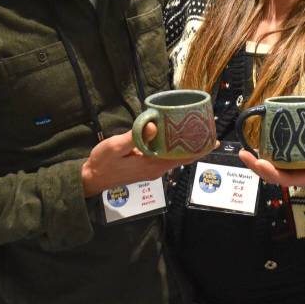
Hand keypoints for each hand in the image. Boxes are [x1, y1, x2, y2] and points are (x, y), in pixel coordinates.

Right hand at [80, 122, 212, 196]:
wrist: (91, 178)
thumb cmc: (102, 163)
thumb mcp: (115, 147)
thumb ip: (135, 137)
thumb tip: (154, 125)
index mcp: (152, 164)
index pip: (181, 157)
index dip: (198, 149)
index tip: (213, 141)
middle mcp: (156, 169)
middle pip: (182, 157)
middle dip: (196, 146)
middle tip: (210, 131)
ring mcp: (152, 169)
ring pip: (175, 157)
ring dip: (187, 146)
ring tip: (198, 131)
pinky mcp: (147, 166)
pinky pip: (166, 156)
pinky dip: (175, 147)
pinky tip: (176, 137)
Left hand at [238, 144, 304, 187]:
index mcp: (302, 178)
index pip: (283, 179)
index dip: (270, 172)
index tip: (260, 163)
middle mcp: (292, 174)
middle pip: (270, 175)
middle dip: (255, 166)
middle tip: (245, 154)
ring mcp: (286, 167)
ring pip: (267, 167)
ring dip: (253, 161)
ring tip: (243, 151)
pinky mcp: (284, 157)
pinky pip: (269, 158)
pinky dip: (259, 153)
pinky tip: (250, 145)